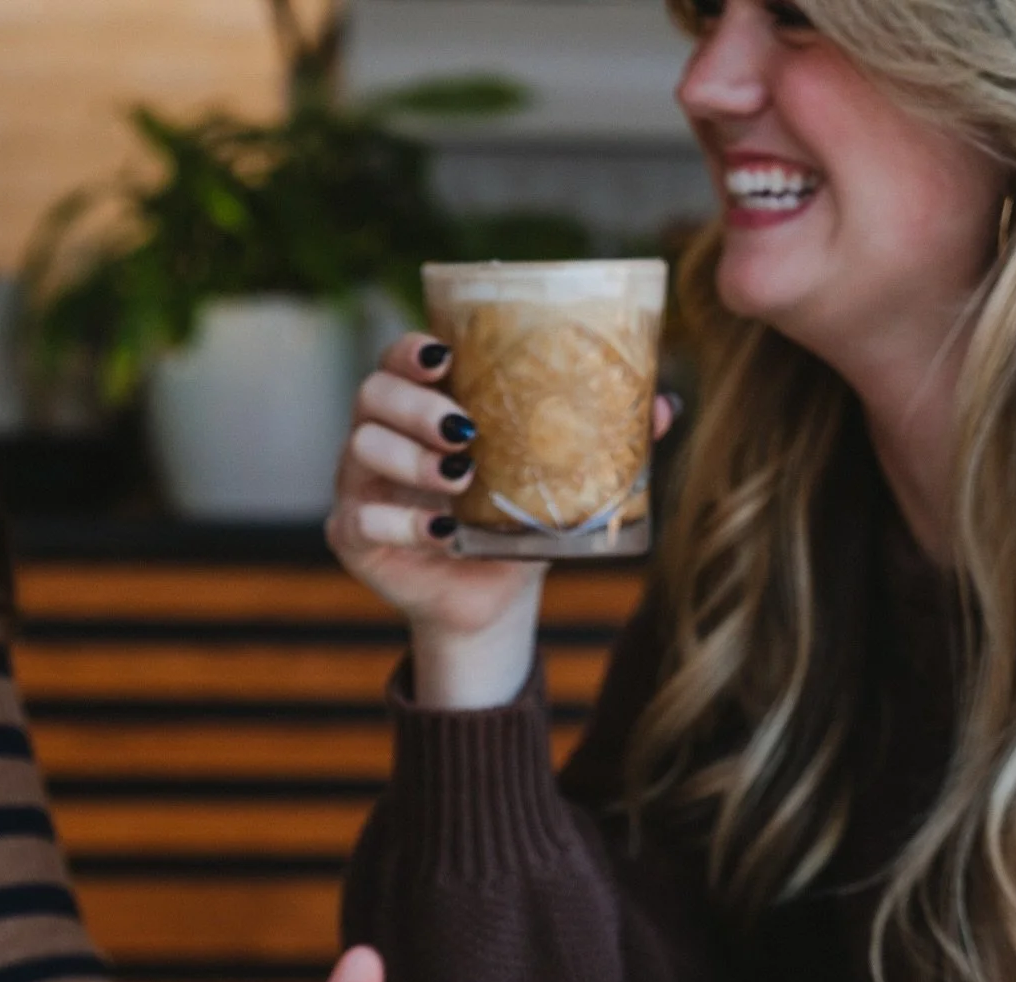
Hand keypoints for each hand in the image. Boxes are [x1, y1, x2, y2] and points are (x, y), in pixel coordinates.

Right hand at [326, 332, 679, 710]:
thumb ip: (602, 441)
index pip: (398, 358)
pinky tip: (442, 534)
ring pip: (361, 446)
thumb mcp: (559, 480)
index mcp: (419, 408)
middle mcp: (380, 437)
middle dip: (416, 406)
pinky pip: (361, 516)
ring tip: (461, 479)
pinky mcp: (353, 535)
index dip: (411, 349)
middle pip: (372, 393)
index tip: (446, 357)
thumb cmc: (516, 523)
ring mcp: (359, 485)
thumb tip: (663, 407)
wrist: (493, 598)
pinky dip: (404, 521)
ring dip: (411, 458)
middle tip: (466, 431)